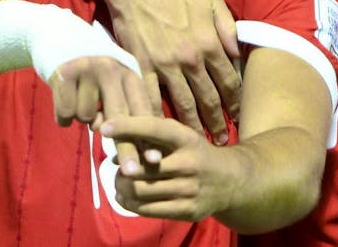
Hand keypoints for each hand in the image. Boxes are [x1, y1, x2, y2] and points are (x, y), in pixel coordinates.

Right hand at [49, 56, 154, 175]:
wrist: (59, 38)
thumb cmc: (93, 73)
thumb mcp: (115, 85)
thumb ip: (128, 112)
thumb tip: (139, 149)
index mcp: (130, 74)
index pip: (142, 110)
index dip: (148, 137)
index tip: (154, 162)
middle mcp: (113, 69)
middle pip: (121, 117)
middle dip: (127, 148)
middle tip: (131, 173)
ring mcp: (88, 69)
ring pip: (87, 117)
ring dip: (82, 119)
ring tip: (80, 99)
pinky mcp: (64, 73)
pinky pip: (65, 114)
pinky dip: (63, 116)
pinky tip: (64, 98)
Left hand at [102, 115, 234, 221]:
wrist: (231, 181)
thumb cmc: (197, 154)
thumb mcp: (182, 138)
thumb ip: (152, 139)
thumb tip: (116, 147)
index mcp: (187, 139)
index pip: (155, 129)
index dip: (129, 126)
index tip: (105, 127)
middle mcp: (189, 163)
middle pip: (141, 168)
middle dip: (121, 170)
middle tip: (117, 170)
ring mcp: (189, 189)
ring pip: (140, 191)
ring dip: (122, 188)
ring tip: (120, 184)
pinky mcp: (187, 210)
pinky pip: (148, 210)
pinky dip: (130, 204)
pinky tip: (126, 198)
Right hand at [106, 0, 240, 145]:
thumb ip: (227, 26)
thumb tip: (238, 52)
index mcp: (210, 42)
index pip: (229, 81)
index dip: (235, 102)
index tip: (238, 117)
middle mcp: (191, 58)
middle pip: (210, 99)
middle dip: (218, 122)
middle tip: (224, 141)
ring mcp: (165, 65)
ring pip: (184, 105)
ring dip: (194, 127)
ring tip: (201, 143)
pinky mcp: (141, 67)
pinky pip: (151, 99)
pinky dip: (159, 119)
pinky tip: (164, 133)